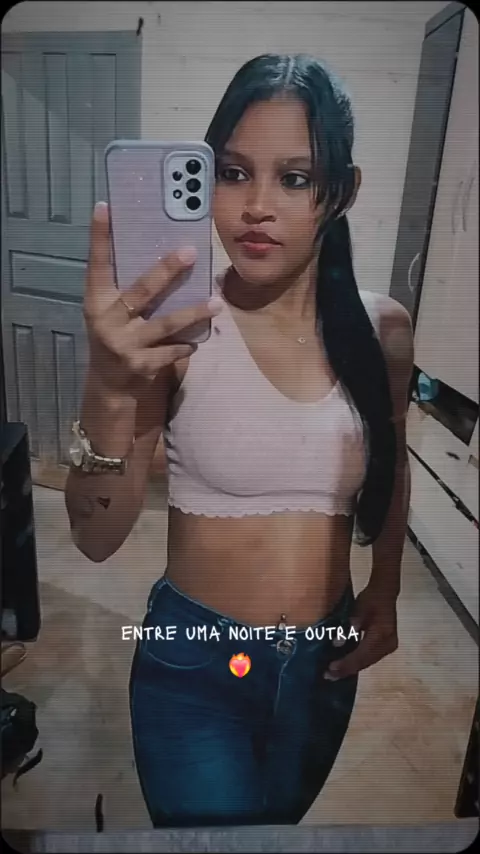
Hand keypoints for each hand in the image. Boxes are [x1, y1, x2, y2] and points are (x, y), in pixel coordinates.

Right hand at [83, 201, 222, 394]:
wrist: (110, 384)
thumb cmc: (116, 335)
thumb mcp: (112, 311)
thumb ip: (129, 288)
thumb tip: (166, 253)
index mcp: (97, 301)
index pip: (98, 263)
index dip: (100, 236)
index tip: (105, 207)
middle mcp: (108, 321)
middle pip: (141, 291)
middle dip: (166, 270)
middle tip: (190, 251)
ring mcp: (125, 344)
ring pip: (165, 324)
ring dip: (193, 312)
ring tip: (216, 302)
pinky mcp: (142, 365)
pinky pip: (173, 351)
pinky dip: (187, 344)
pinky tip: (199, 339)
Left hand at [324, 582, 398, 679]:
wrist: (385, 594)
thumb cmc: (370, 599)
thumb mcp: (358, 608)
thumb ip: (350, 626)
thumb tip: (337, 644)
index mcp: (381, 634)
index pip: (361, 654)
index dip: (346, 663)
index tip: (330, 669)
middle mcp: (387, 644)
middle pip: (365, 662)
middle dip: (346, 670)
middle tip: (328, 676)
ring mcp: (389, 647)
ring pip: (368, 663)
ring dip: (351, 669)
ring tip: (334, 674)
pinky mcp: (387, 647)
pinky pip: (370, 659)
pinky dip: (357, 663)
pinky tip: (346, 667)